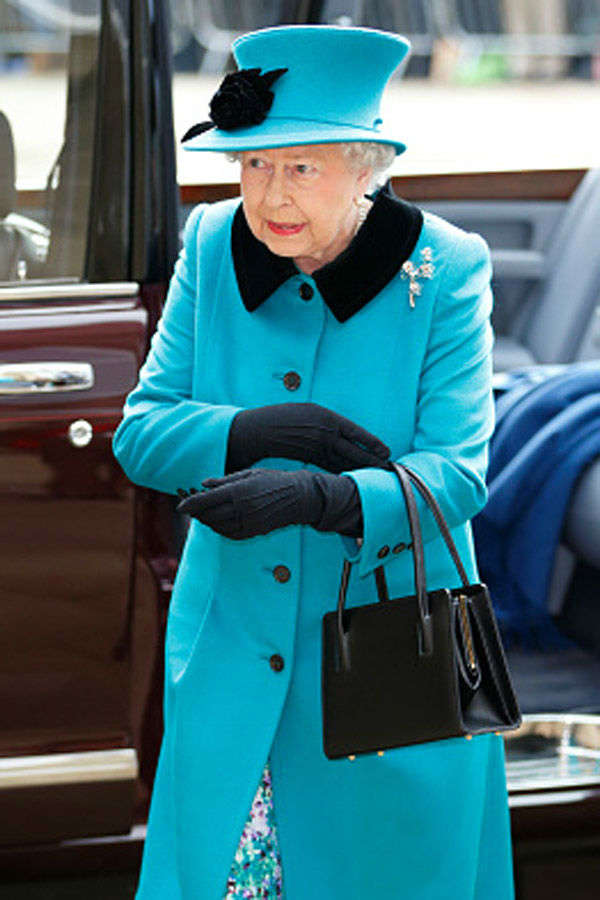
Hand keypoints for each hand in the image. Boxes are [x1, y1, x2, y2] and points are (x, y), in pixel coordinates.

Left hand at [176, 468, 362, 539]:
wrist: (300, 497)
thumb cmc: (275, 480)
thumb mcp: (249, 473)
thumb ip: (225, 480)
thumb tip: (204, 484)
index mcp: (238, 491)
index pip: (205, 501)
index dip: (189, 504)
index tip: (180, 506)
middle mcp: (241, 508)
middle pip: (208, 516)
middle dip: (196, 513)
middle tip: (190, 508)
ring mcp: (248, 522)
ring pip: (217, 527)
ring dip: (206, 522)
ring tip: (202, 515)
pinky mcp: (254, 531)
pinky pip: (229, 534)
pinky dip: (219, 530)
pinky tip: (217, 523)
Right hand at [225, 402, 389, 474]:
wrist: (258, 430)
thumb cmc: (283, 417)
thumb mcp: (309, 412)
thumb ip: (328, 423)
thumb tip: (346, 433)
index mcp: (326, 418)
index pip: (355, 433)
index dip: (372, 443)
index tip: (386, 452)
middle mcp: (323, 433)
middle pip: (353, 450)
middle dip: (371, 461)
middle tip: (387, 469)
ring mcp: (316, 447)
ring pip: (343, 461)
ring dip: (359, 468)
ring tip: (374, 476)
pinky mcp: (308, 458)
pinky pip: (329, 467)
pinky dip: (342, 472)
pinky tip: (352, 478)